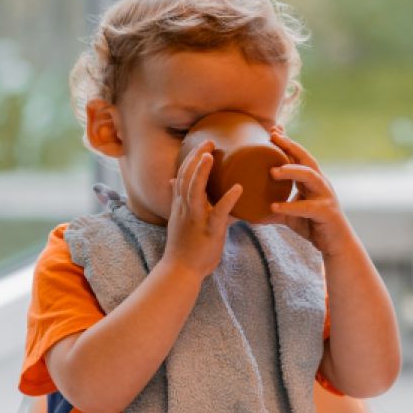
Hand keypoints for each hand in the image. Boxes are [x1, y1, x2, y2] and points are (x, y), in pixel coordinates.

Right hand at [163, 139, 241, 281]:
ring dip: (202, 172)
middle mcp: (185, 208)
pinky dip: (228, 199)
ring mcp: (196, 219)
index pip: (182, 176)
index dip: (191, 159)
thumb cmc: (183, 247)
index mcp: (181, 205)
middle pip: (186, 177)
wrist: (180, 271)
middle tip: (209, 142)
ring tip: (211, 156)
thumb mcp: (179, 220)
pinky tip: (238, 188)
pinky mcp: (209, 231)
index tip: (202, 145)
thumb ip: (179, 200)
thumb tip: (174, 183)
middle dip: (196, 158)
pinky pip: (219, 213)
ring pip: (195, 191)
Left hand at [269, 130, 346, 255]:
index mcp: (312, 181)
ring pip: (310, 176)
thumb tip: (251, 211)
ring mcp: (325, 196)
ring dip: (292, 171)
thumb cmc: (314, 226)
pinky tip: (274, 206)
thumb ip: (275, 209)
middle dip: (291, 146)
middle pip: (306, 159)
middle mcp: (320, 184)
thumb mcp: (291, 215)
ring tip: (273, 171)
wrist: (336, 245)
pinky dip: (290, 206)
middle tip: (273, 136)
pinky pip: (307, 207)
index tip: (273, 129)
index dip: (288, 142)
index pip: (299, 156)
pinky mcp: (326, 213)